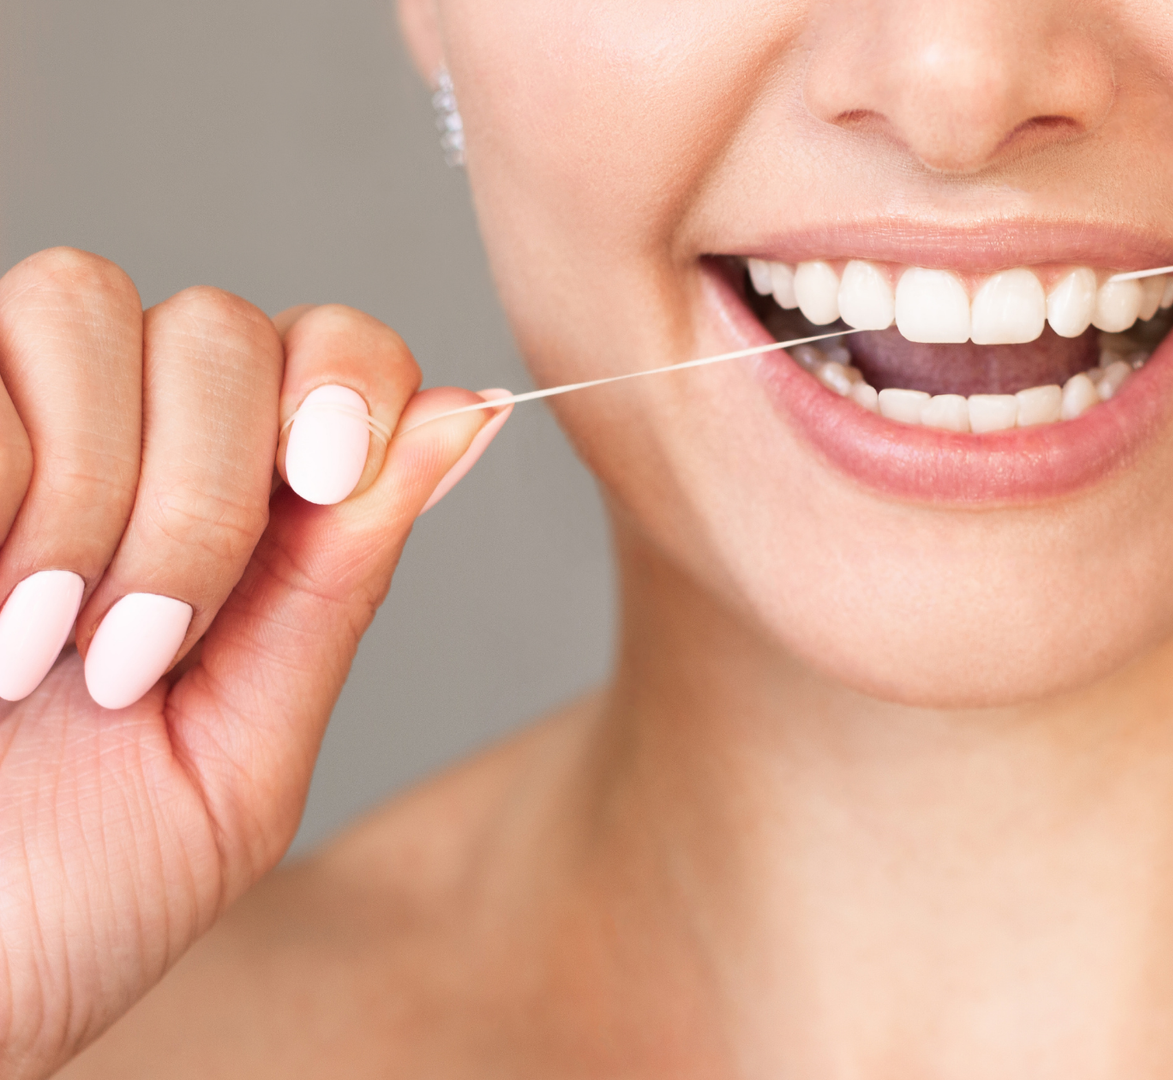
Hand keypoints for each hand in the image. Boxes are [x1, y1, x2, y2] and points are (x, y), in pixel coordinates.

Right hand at [0, 249, 505, 1077]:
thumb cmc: (69, 889)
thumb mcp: (241, 752)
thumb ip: (339, 585)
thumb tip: (468, 415)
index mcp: (240, 513)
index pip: (332, 349)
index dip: (349, 380)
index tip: (329, 478)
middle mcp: (122, 442)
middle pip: (217, 326)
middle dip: (205, 493)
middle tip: (139, 654)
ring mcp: (7, 426)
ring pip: (84, 301)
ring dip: (94, 489)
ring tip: (44, 648)